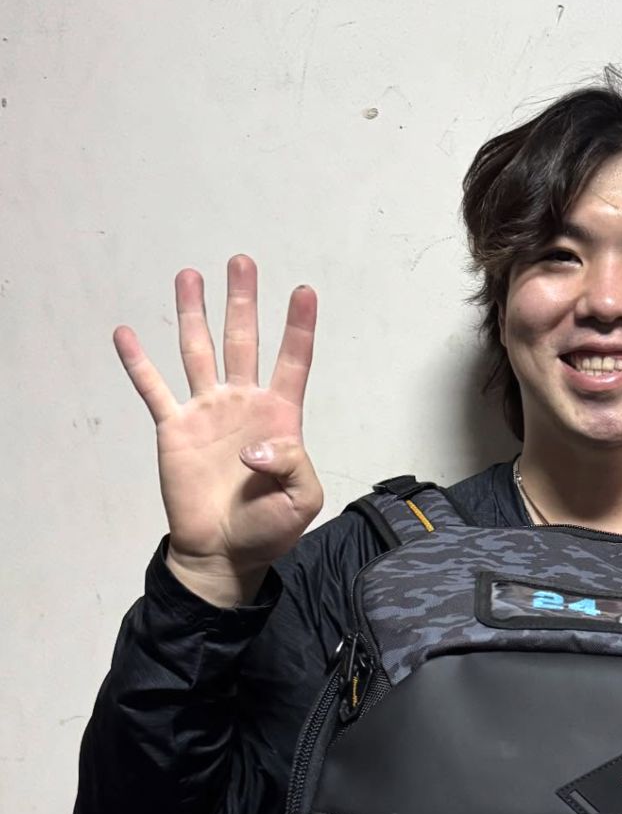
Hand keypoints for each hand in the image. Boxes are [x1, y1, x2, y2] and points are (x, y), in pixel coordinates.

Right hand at [114, 254, 323, 603]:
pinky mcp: (175, 428)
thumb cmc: (270, 527)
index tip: (304, 291)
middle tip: (242, 261)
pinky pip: (154, 389)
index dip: (299, 327)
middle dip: (242, 301)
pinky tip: (125, 333)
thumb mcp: (303, 499)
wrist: (225, 551)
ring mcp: (208, 411)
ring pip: (199, 351)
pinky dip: (138, 363)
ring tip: (190, 274)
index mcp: (281, 416)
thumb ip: (292, 464)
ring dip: (194, 313)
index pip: (293, 361)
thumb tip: (255, 445)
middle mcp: (243, 403)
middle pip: (243, 340)